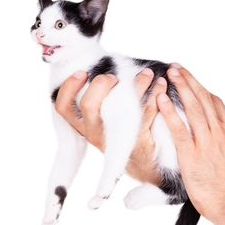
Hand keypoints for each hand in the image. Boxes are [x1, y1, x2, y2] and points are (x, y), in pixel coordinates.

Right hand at [54, 69, 167, 184]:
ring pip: (122, 108)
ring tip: (147, 73)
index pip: (63, 107)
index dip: (68, 87)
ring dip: (137, 84)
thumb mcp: (103, 116)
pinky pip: (146, 113)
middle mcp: (94, 131)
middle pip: (88, 105)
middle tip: (114, 77)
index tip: (82, 72)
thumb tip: (108, 64)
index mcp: (82, 123)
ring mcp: (113, 137)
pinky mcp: (136, 139)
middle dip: (100, 84)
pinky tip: (161, 84)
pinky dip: (155, 95)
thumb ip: (100, 95)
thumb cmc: (119, 128)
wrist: (140, 160)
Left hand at [157, 65, 224, 224]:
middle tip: (177, 67)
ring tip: (170, 73)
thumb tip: (220, 134)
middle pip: (203, 99)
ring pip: (193, 108)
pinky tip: (161, 99)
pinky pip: (179, 128)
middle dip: (189, 81)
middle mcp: (219, 132)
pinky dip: (170, 112)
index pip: (215, 103)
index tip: (192, 80)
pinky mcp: (192, 154)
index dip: (201, 89)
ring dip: (181, 87)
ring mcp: (206, 142)